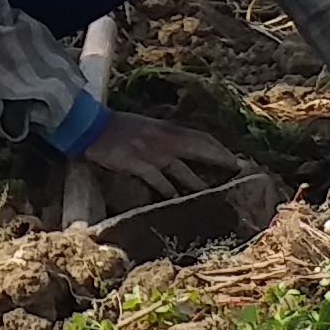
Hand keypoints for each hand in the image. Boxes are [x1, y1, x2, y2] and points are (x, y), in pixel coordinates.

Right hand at [76, 109, 262, 210]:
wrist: (91, 126)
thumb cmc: (116, 126)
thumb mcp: (145, 125)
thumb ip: (162, 135)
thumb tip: (177, 146)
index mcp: (166, 128)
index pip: (200, 136)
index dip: (218, 147)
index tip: (233, 157)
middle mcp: (165, 139)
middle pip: (200, 150)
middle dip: (221, 161)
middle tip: (238, 173)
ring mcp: (153, 153)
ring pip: (184, 171)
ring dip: (200, 184)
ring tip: (215, 196)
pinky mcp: (139, 164)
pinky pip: (160, 182)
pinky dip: (171, 193)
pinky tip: (179, 203)